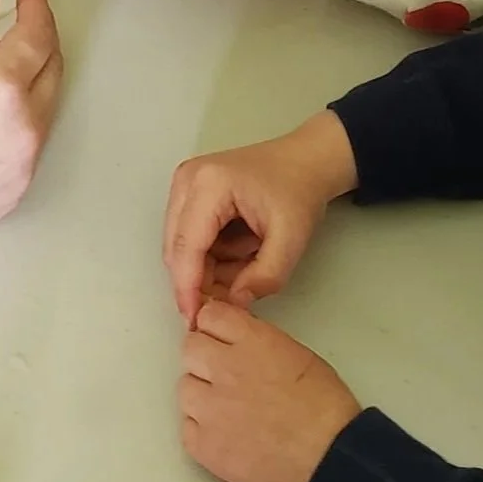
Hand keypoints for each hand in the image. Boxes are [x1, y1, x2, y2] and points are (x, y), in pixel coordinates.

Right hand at [0, 0, 62, 283]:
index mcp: (0, 87)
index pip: (38, 35)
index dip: (36, 8)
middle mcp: (25, 127)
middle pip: (52, 71)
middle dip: (41, 41)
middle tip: (17, 24)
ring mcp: (24, 167)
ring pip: (45, 110)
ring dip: (32, 82)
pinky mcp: (15, 196)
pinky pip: (29, 145)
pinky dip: (21, 119)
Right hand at [163, 111, 358, 322]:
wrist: (305, 160)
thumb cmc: (299, 192)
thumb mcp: (291, 239)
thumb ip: (264, 277)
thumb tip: (234, 303)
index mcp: (208, 184)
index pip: (187, 246)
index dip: (187, 287)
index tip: (194, 321)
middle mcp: (187, 180)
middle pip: (177, 247)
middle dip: (200, 279)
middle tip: (234, 297)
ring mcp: (184, 183)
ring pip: (181, 245)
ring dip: (208, 266)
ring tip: (249, 260)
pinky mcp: (188, 190)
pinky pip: (188, 236)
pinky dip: (211, 254)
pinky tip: (241, 249)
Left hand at [179, 302, 360, 481]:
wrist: (331, 463)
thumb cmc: (326, 410)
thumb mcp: (297, 355)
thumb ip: (259, 341)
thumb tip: (237, 342)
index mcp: (250, 341)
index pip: (210, 316)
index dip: (216, 328)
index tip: (221, 340)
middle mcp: (223, 368)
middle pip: (190, 349)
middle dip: (205, 359)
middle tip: (225, 377)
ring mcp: (210, 408)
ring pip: (185, 388)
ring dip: (202, 395)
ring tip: (228, 412)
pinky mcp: (204, 446)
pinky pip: (187, 427)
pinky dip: (202, 430)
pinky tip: (226, 436)